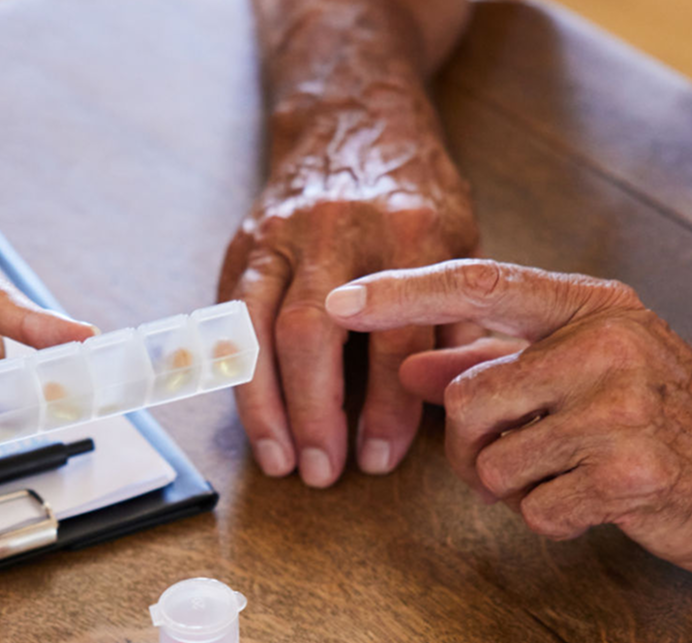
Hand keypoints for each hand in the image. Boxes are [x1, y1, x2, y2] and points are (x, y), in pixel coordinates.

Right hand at [219, 110, 477, 484]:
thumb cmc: (415, 196)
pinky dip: (237, 375)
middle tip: (324, 472)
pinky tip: (250, 418)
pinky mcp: (248, 244)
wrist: (354, 121)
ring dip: (265, 405)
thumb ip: (459, 317)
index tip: (382, 458)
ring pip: (261, 328)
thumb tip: (452, 403)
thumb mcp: (461, 241)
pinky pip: (230, 319)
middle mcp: (341, 229)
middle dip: (316, 411)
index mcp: (411, 233)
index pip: (397, 334)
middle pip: (316, 332)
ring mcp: (285, 235)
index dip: (388, 405)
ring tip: (281, 461)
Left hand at [326, 260, 691, 579]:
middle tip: (527, 458)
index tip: (336, 305)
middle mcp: (606, 345)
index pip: (478, 286)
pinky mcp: (633, 473)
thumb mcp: (590, 370)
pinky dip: (555, 520)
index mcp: (594, 307)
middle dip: (474, 449)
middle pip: (466, 403)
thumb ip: (498, 362)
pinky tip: (600, 504)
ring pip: (492, 466)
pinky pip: (535, 511)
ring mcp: (622, 408)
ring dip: (518, 490)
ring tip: (574, 476)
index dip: (399, 295)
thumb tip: (409, 367)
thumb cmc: (675, 418)